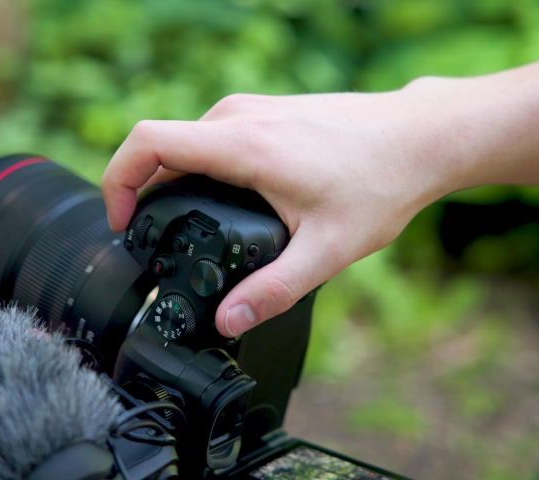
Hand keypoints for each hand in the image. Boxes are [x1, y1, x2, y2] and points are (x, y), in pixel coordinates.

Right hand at [102, 80, 467, 336]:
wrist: (422, 136)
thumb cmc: (382, 183)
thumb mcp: (327, 250)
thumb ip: (274, 290)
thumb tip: (228, 321)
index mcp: (243, 145)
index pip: (147, 143)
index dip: (116, 181)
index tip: (121, 222)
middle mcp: (239, 116)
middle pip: (162, 147)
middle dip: (145, 192)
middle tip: (159, 241)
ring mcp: (253, 108)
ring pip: (188, 141)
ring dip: (175, 180)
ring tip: (194, 227)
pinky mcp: (267, 110)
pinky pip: (213, 136)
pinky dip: (202, 167)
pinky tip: (229, 202)